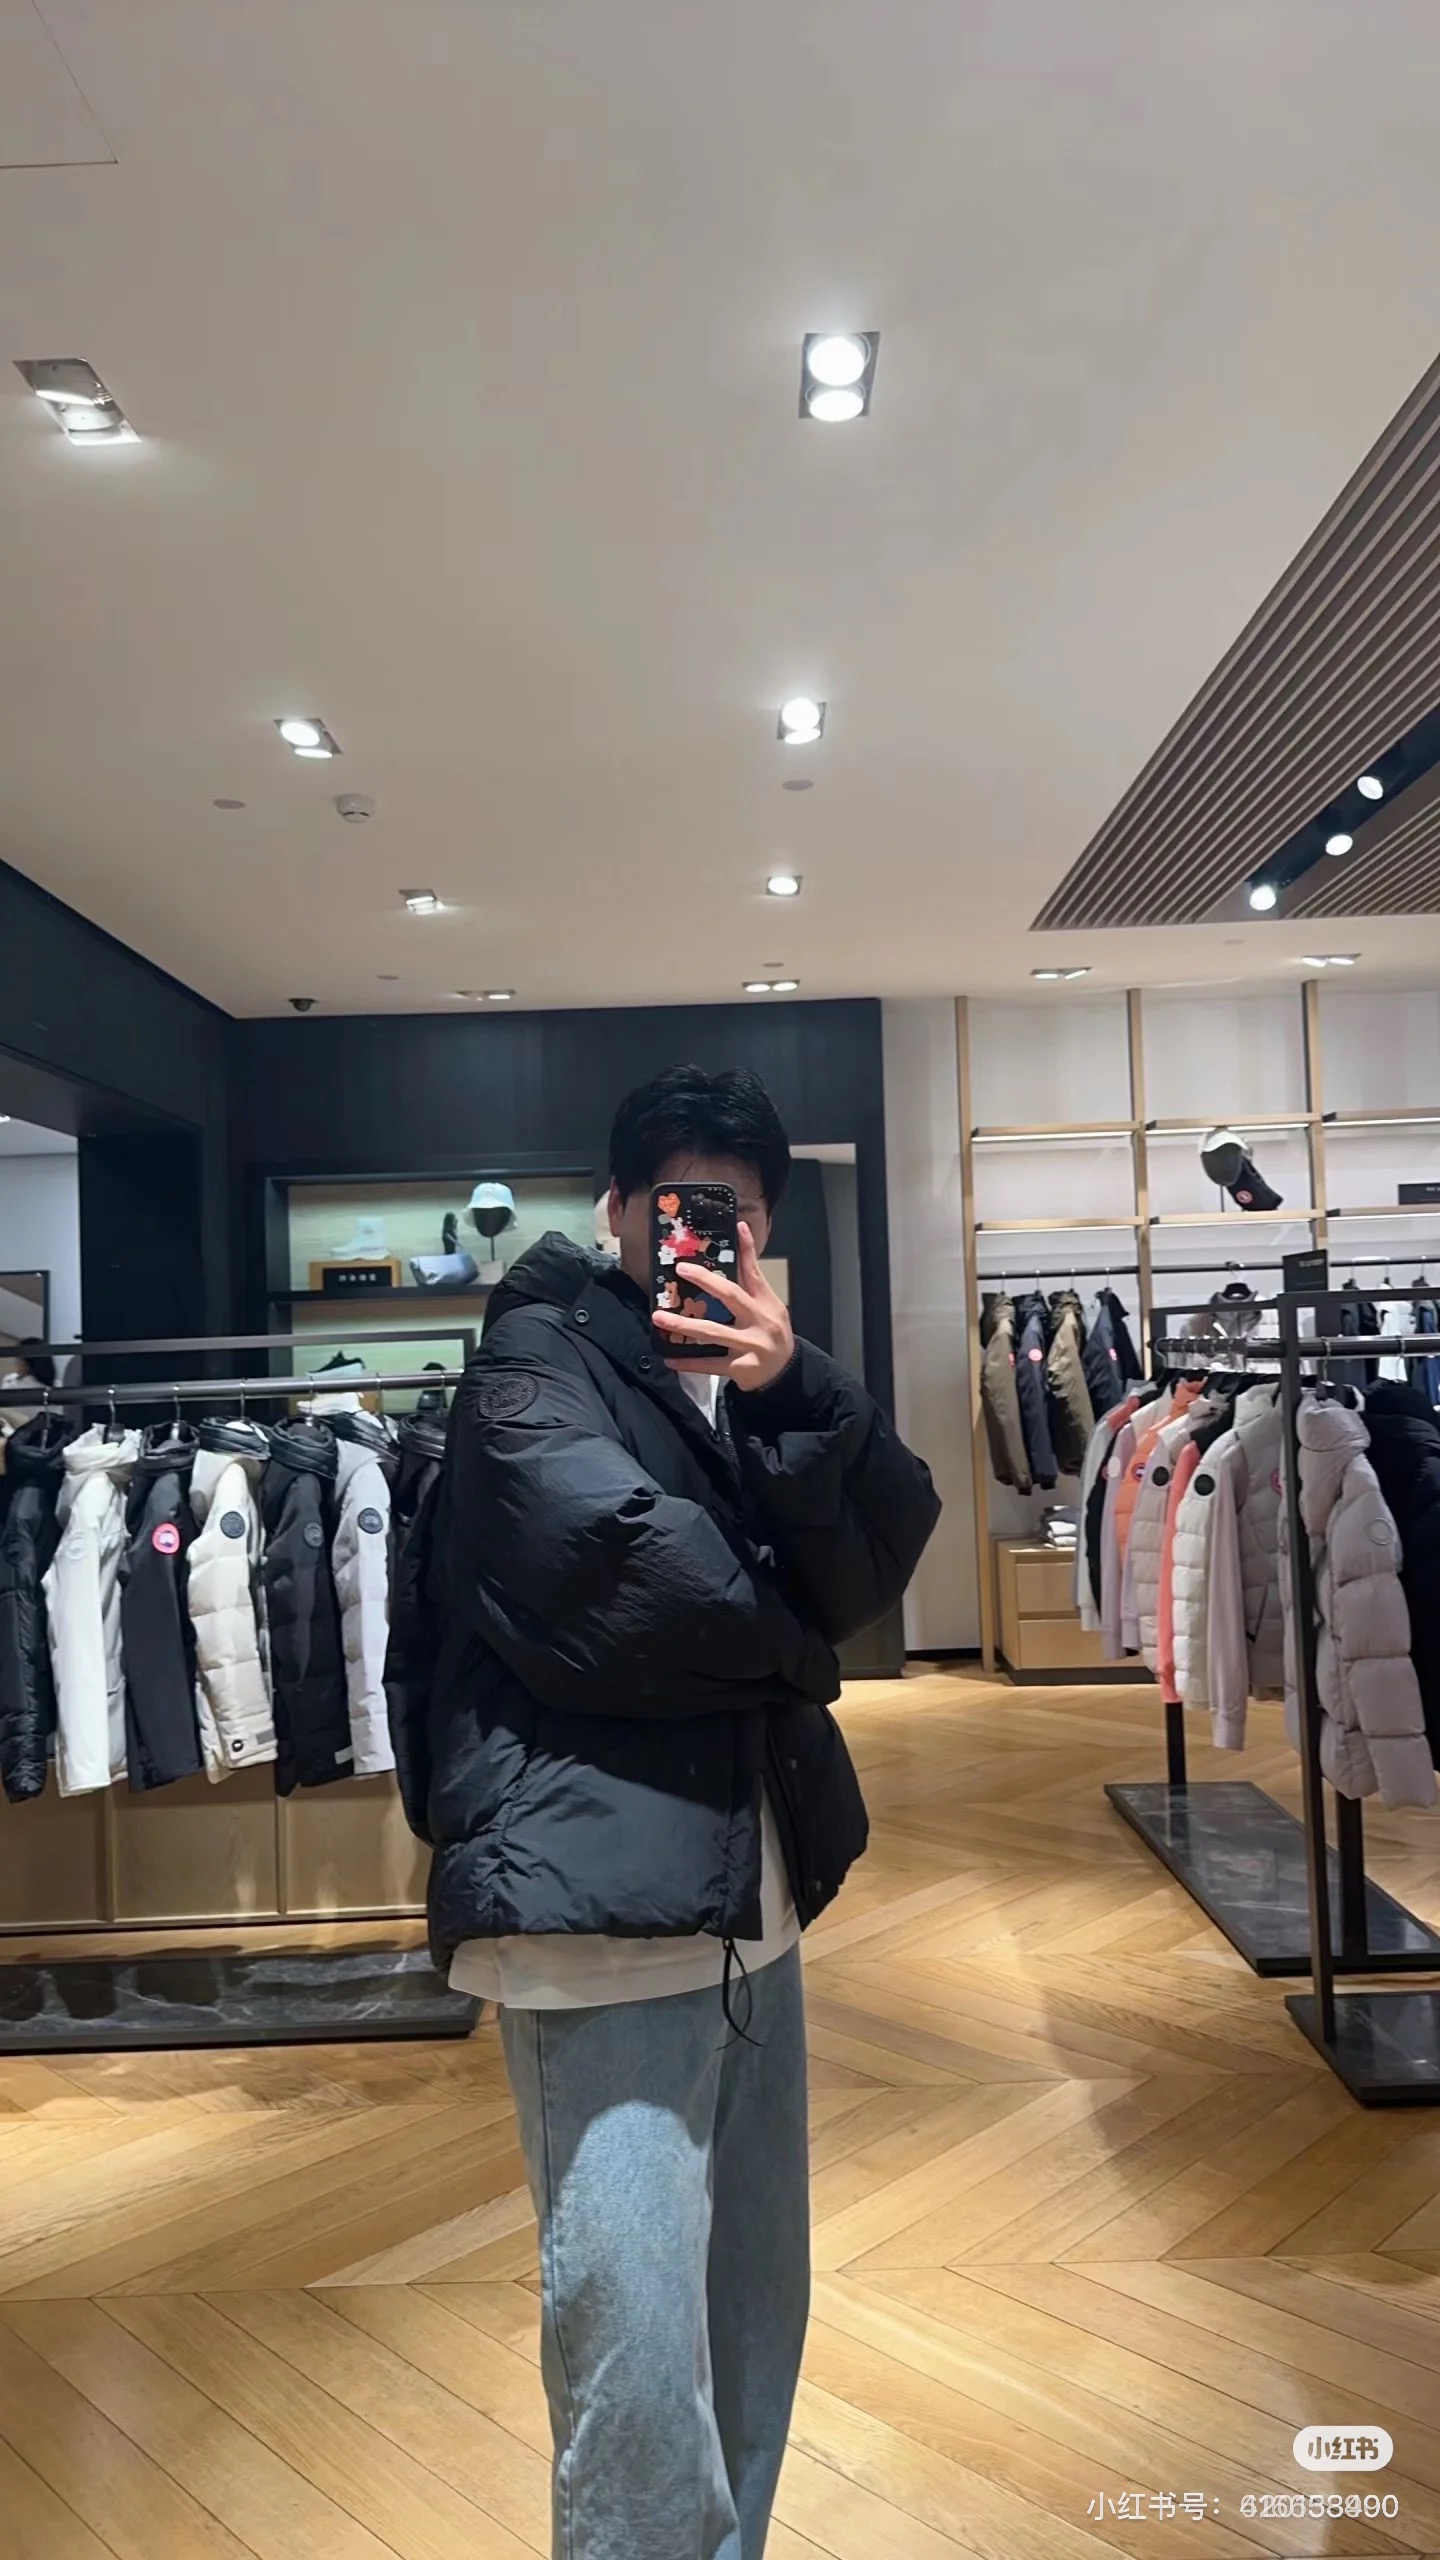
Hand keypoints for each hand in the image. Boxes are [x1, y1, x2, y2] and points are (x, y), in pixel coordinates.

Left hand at [652, 1222, 794, 1390]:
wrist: (785, 1373)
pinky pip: (709, 1364)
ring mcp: (750, 1345)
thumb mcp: (768, 1308)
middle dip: (705, 1281)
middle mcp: (760, 1321)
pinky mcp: (740, 1367)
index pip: (754, 1272)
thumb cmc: (771, 1335)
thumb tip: (734, 1257)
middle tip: (681, 1269)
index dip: (747, 1249)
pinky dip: (688, 1362)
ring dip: (683, 1324)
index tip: (737, 1227)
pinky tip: (670, 1358)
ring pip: (712, 1332)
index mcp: (766, 1303)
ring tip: (659, 1318)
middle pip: (731, 1295)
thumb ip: (751, 1287)